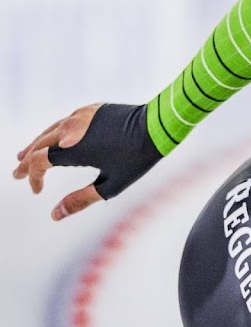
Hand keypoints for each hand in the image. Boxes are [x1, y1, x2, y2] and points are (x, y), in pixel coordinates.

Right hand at [12, 102, 161, 220]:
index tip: (36, 190)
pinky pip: (65, 121)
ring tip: (25, 154)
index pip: (40, 163)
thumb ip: (81, 200)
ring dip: (36, 144)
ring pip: (50, 131)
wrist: (157, 126)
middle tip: (17, 173)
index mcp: (73, 149)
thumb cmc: (137, 158)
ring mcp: (81, 117)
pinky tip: (54, 137)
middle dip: (26, 161)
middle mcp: (71, 130)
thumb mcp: (111, 185)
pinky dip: (54, 132)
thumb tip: (55, 215)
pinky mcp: (92, 110)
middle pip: (39, 145)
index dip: (34, 177)